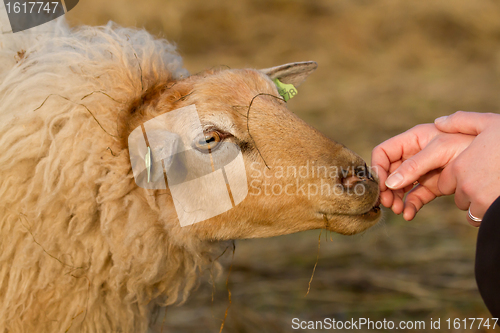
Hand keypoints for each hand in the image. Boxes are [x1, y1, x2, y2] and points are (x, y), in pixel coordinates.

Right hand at [371, 124, 473, 220]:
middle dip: (386, 188)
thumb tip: (390, 184)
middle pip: (389, 172)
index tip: (380, 185)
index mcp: (412, 140)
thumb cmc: (467, 144)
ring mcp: (422, 172)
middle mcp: (413, 155)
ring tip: (397, 210)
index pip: (384, 152)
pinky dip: (410, 206)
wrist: (492, 158)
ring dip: (395, 199)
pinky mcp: (432, 186)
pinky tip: (409, 214)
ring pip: (400, 187)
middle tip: (387, 202)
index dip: (379, 168)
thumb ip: (413, 166)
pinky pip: (415, 197)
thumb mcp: (438, 150)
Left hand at [434, 111, 499, 225]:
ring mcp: (480, 202)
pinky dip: (490, 214)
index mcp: (460, 166)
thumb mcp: (490, 123)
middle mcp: (465, 186)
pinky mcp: (492, 213)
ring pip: (471, 211)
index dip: (458, 179)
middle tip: (490, 180)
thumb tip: (438, 122)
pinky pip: (482, 220)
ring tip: (497, 189)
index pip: (445, 183)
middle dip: (470, 193)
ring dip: (481, 205)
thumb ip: (461, 122)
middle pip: (459, 198)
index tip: (474, 172)